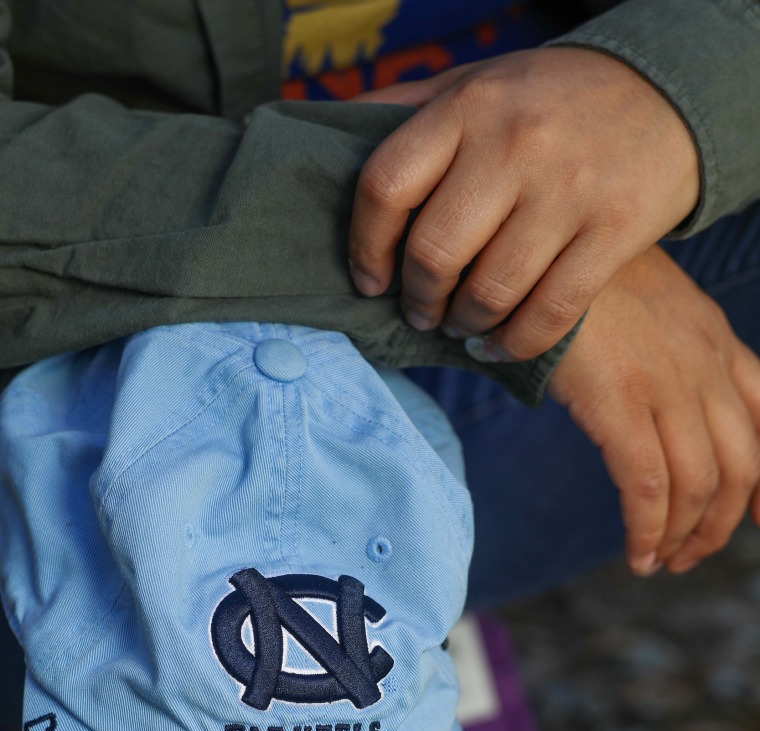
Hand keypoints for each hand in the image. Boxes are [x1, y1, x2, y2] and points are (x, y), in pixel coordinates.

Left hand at [349, 47, 699, 361]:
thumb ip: (407, 111)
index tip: (369, 281)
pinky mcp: (614, 231)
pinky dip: (515, 344)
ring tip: (462, 323)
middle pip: (435, 252)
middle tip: (422, 311)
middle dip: (418, 298)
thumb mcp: (475, 83)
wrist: (665, 91)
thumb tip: (325, 133)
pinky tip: (500, 346)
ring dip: (465, 324)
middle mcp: (514, 144)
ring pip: (490, 291)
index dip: (365, 247)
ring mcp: (568, 189)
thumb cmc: (547, 100)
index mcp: (467, 105)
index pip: (385, 186)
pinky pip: (550, 313)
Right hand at [547, 246, 759, 575]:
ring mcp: (666, 382)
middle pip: (742, 464)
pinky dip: (647, 530)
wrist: (536, 245)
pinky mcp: (619, 401)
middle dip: (721, 523)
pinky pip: (647, 486)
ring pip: (700, 483)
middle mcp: (704, 364)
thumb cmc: (576, 277)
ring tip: (659, 562)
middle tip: (690, 555)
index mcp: (714, 340)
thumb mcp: (644, 304)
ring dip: (683, 536)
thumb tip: (649, 396)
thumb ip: (664, 347)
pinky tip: (637, 555)